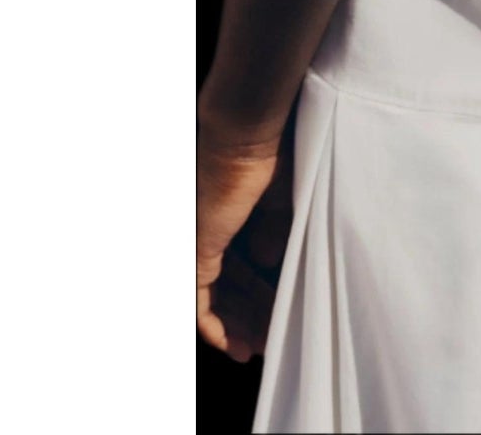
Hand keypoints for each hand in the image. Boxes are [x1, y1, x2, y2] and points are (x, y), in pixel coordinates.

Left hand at [196, 100, 295, 363]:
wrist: (246, 134)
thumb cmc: (273, 153)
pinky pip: (198, 302)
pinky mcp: (196, 251)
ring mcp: (200, 243)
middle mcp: (212, 232)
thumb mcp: (284, 200)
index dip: (258, 292)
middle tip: (268, 337)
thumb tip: (268, 264)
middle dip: (249, 314)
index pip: (241, 266)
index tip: (277, 312)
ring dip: (235, 325)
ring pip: (214, 298)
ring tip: (257, 346)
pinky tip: (232, 342)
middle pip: (228, 286)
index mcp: (233, 217)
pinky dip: (213, 326)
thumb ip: (275, 233)